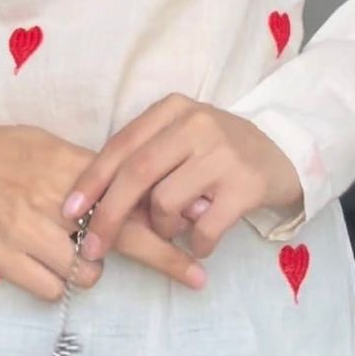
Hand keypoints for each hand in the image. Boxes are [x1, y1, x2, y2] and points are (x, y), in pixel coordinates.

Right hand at [0, 117, 209, 303]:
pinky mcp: (3, 259)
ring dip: (91, 267)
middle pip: (119, 240)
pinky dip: (55, 280)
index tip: (199, 238)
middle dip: (163, 259)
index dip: (167, 224)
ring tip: (73, 247)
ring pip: (86, 273)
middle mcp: (51, 202)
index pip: (129, 200)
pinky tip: (46, 259)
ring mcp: (26, 233)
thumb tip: (146, 192)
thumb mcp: (55, 147)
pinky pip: (50, 288)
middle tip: (195, 277)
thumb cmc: (9, 151)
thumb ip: (96, 171)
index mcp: (70, 167)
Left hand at [59, 93, 303, 264]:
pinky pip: (204, 228)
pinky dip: (196, 244)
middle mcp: (196, 124)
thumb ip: (145, 156)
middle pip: (136, 174)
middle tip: (92, 246)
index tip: (69, 211)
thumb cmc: (219, 151)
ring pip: (166, 202)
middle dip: (108, 215)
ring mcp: (223, 153)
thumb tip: (97, 200)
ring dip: (161, 229)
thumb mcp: (181, 138)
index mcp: (173, 109)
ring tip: (174, 230)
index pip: (120, 146)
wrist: (285, 153)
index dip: (91, 181)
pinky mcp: (245, 185)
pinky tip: (200, 245)